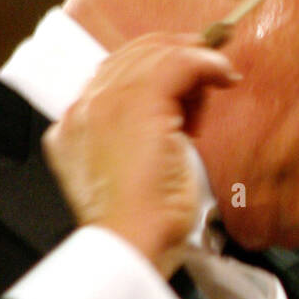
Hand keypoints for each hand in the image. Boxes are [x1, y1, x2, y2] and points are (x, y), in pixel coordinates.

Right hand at [41, 33, 240, 277]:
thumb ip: (141, 135)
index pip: (115, 73)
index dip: (156, 65)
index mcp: (74, 125)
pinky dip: (207, 63)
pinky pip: (177, 63)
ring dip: (194, 66)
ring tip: (216, 88)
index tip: (191, 72)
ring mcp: (106, 101)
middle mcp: (83, 107)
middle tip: (212, 70)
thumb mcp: (136, 170)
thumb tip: (181, 110)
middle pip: (134, 57)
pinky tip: (224, 76)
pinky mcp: (137, 102)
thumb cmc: (141, 222)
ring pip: (156, 56)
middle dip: (177, 60)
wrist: (132, 242)